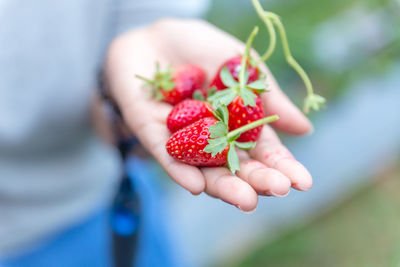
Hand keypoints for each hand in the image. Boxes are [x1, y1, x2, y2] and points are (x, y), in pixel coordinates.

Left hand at [105, 18, 312, 211]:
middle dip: (257, 180)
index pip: (262, 151)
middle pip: (236, 166)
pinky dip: (180, 170)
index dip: (282, 166)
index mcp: (236, 124)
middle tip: (278, 190)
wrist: (156, 34)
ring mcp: (182, 140)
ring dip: (223, 186)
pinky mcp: (152, 133)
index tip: (303, 182)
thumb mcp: (242, 67)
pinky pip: (165, 156)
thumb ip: (268, 97)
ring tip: (246, 200)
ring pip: (204, 170)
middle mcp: (211, 138)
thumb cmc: (203, 48)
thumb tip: (305, 129)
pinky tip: (196, 186)